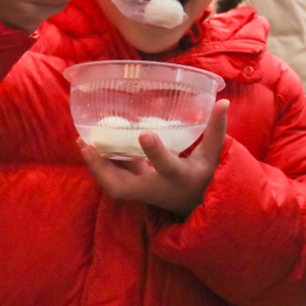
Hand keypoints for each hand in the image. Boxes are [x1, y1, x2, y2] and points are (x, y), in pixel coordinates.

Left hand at [79, 99, 229, 217]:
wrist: (198, 205)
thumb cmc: (206, 176)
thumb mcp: (214, 154)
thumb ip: (217, 128)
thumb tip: (223, 100)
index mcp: (178, 177)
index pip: (166, 166)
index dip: (155, 152)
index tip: (144, 133)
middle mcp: (156, 187)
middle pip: (123, 186)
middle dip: (103, 168)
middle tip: (88, 144)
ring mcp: (144, 191)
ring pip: (114, 185)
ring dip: (96, 166)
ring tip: (82, 142)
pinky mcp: (137, 188)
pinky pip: (115, 179)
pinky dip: (102, 165)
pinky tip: (91, 146)